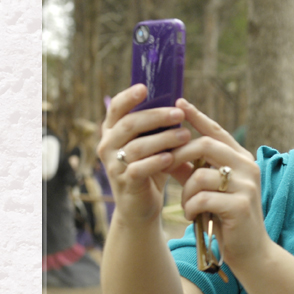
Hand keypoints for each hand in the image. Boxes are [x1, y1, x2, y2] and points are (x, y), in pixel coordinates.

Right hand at [97, 85, 190, 224]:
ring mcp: (113, 165)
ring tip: (185, 136)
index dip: (128, 97)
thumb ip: (158, 126)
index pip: (116, 108)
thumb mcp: (153, 143)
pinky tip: (171, 158)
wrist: (141, 205)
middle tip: (180, 114)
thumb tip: (180, 102)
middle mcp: (108, 145)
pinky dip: (155, 162)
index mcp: (113, 130)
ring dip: (163, 139)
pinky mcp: (124, 182)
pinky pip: (137, 168)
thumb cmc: (151, 167)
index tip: (144, 88)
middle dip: (156, 117)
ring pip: (136, 147)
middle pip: (129, 125)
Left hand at [169, 99, 268, 272]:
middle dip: (178, 154)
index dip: (196, 116)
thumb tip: (167, 151)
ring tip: (189, 205)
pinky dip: (190, 208)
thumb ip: (194, 169)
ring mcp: (246, 185)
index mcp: (242, 159)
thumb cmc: (228, 217)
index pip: (216, 131)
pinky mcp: (240, 205)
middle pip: (205, 145)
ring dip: (185, 192)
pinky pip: (201, 198)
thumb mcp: (211, 189)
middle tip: (163, 165)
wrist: (251, 251)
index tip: (178, 103)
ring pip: (199, 175)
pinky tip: (194, 217)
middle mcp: (248, 166)